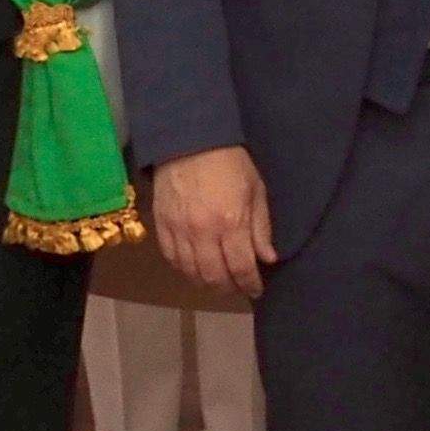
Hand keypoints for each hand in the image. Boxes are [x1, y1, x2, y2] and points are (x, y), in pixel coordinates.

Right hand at [147, 147, 276, 301]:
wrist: (190, 140)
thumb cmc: (230, 163)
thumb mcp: (256, 191)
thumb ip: (261, 228)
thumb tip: (267, 259)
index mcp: (231, 223)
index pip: (241, 268)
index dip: (250, 284)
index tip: (256, 290)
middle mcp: (203, 233)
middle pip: (215, 277)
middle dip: (229, 288)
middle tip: (237, 287)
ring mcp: (179, 231)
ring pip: (191, 273)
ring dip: (206, 282)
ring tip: (217, 281)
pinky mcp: (162, 226)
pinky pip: (171, 259)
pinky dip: (184, 269)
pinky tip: (194, 268)